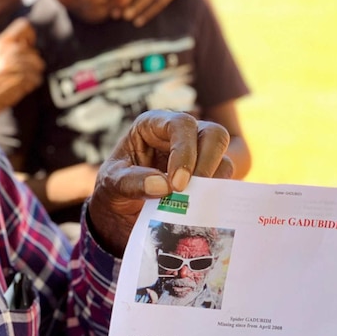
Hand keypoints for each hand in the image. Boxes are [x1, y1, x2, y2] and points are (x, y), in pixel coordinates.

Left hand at [87, 110, 233, 255]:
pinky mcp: (208, 178)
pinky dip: (216, 197)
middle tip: (189, 192)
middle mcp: (181, 135)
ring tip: (190, 204)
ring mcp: (198, 156)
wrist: (121, 210)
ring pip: (224, 160)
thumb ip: (130, 182)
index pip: (181, 124)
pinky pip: (224, 184)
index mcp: (154, 125)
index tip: (177, 183)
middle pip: (214, 134)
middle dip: (206, 164)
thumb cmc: (115, 187)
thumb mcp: (111, 183)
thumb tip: (163, 187)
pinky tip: (198, 210)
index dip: (184, 151)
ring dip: (212, 184)